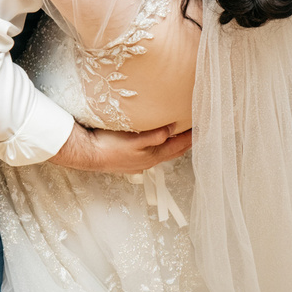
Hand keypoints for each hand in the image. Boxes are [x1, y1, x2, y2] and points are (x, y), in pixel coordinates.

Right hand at [53, 122, 193, 174]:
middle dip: (186, 142)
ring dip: (173, 145)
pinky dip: (160, 146)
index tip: (203, 129)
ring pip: (163, 153)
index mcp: (152, 156)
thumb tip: (172, 129)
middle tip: (198, 133)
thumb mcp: (133, 141)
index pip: (178, 146)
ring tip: (181, 136)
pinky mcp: (130, 159)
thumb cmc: (109, 147)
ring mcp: (139, 162)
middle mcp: (148, 161)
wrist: (88, 154)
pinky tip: (156, 142)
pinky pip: (151, 153)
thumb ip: (154, 136)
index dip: (191, 138)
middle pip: (174, 151)